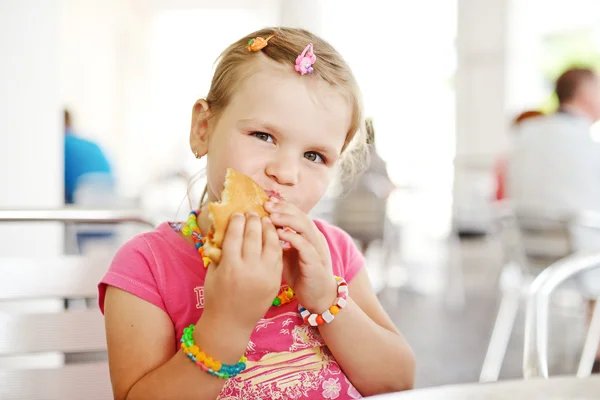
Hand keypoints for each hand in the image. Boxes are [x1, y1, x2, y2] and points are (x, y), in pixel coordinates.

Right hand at [202, 212, 282, 333]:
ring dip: (268, 229)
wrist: (231, 323)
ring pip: (270, 244)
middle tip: (252, 213)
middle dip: (253, 220)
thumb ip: (218, 251)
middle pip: (254, 236)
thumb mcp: (212, 272)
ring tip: (265, 221)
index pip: (235, 235)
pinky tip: (273, 236)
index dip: (237, 221)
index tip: (238, 213)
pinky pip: (278, 256)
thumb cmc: (216, 297)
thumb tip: (222, 229)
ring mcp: (265, 275)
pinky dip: (276, 243)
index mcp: (230, 266)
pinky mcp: (275, 281)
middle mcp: (249, 269)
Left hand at [265, 198, 337, 311]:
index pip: (296, 213)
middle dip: (283, 209)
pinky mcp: (316, 262)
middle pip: (301, 215)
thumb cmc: (301, 276)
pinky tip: (279, 234)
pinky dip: (292, 237)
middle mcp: (315, 238)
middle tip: (267, 205)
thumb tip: (257, 231)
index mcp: (308, 235)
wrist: (318, 297)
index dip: (282, 206)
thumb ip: (277, 243)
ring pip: (305, 226)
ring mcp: (317, 249)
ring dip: (287, 220)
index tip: (266, 202)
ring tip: (271, 216)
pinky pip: (305, 245)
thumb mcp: (286, 256)